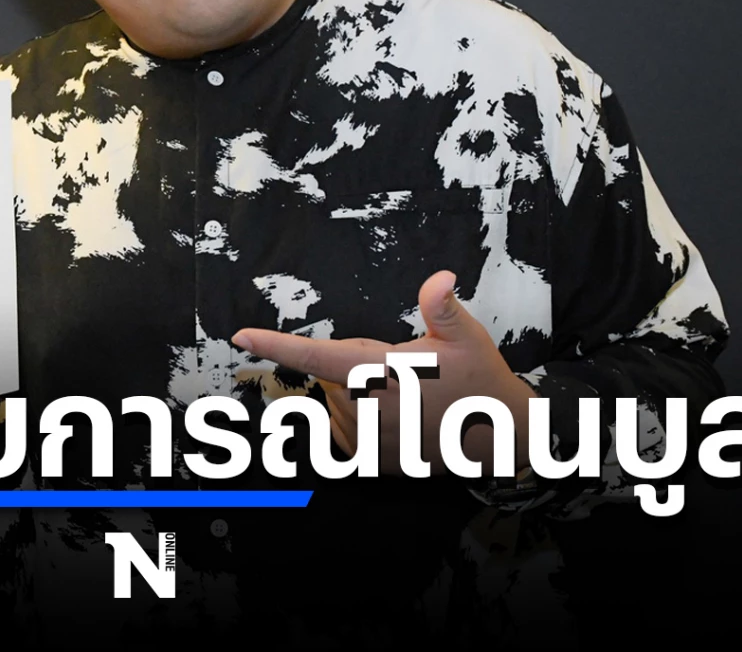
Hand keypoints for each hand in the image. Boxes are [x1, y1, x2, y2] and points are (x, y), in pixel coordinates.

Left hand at [230, 270, 534, 475]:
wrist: (500, 439)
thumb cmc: (479, 380)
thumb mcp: (466, 337)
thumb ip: (442, 307)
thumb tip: (440, 278)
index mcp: (380, 373)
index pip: (316, 355)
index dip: (275, 345)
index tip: (241, 336)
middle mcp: (366, 410)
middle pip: (333, 372)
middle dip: (358, 363)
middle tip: (404, 368)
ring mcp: (367, 440)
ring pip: (337, 400)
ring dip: (359, 392)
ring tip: (407, 396)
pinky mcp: (371, 462)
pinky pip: (345, 427)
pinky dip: (361, 417)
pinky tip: (397, 418)